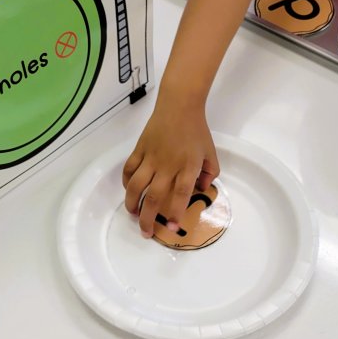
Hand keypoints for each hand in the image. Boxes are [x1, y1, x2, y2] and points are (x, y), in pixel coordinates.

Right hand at [122, 97, 218, 237]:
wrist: (179, 105)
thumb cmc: (196, 131)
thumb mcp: (211, 153)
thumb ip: (210, 174)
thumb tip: (202, 190)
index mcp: (187, 167)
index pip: (180, 194)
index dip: (174, 213)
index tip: (171, 228)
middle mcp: (167, 165)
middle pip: (154, 196)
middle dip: (148, 218)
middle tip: (146, 233)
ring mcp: (151, 157)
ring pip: (136, 185)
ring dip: (132, 203)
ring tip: (133, 214)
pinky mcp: (139, 149)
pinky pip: (129, 169)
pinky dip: (126, 182)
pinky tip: (129, 191)